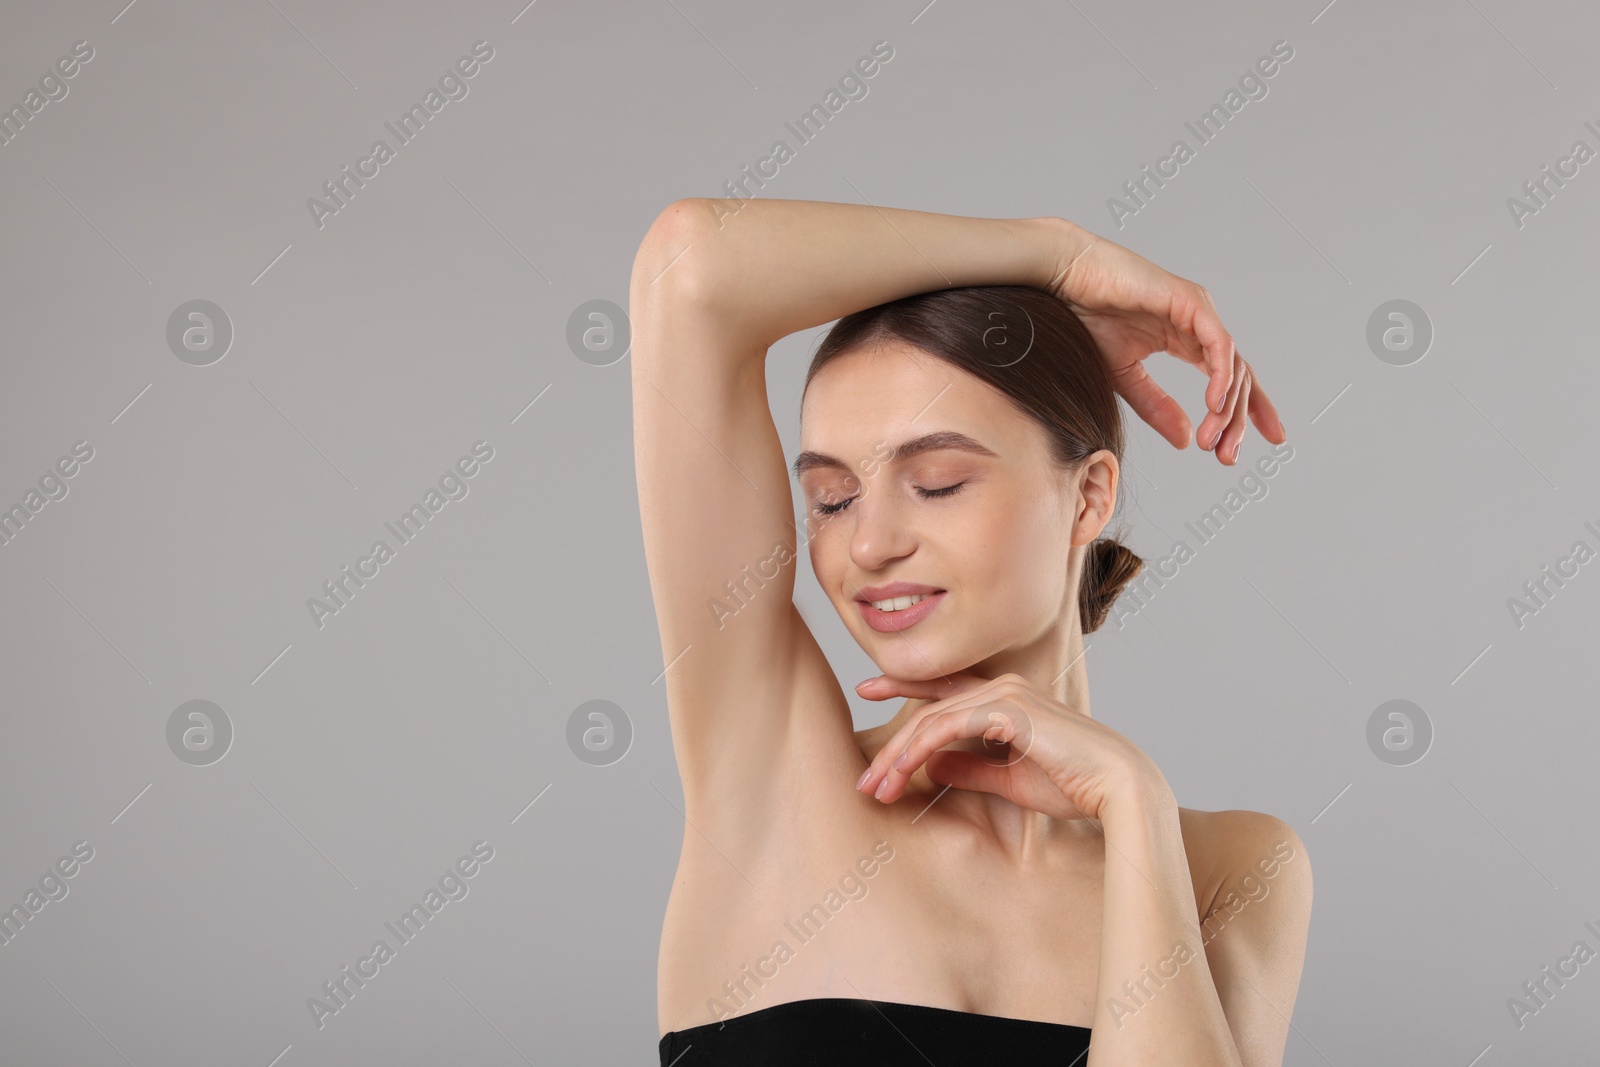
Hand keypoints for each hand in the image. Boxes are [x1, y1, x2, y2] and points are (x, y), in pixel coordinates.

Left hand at [853, 671, 1167, 823]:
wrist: (1117, 788)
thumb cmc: (1073, 785)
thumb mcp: (1008, 779)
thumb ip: (971, 768)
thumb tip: (933, 767)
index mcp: (1005, 698)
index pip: (944, 688)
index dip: (903, 686)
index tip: (866, 690)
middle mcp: (1002, 687)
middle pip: (928, 708)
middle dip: (891, 745)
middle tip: (863, 779)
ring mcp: (1005, 694)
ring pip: (931, 719)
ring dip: (898, 756)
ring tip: (876, 788)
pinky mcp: (1008, 710)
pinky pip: (948, 726)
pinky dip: (920, 749)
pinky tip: (902, 770)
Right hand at [1047, 220, 1284, 464]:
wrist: (1064, 281)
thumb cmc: (1086, 317)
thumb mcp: (1124, 377)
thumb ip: (1155, 406)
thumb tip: (1185, 440)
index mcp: (1185, 339)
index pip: (1230, 376)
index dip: (1249, 409)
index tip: (1264, 440)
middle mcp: (1198, 325)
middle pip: (1237, 377)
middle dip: (1238, 420)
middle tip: (1228, 455)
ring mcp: (1198, 311)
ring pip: (1232, 364)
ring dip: (1227, 407)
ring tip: (1213, 438)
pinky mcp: (1190, 301)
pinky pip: (1219, 344)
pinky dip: (1221, 375)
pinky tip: (1214, 404)